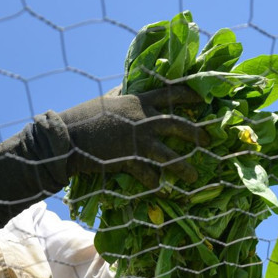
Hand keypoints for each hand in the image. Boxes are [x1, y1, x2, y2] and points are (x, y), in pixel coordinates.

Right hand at [58, 85, 209, 188]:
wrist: (68, 136)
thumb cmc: (85, 116)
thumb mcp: (106, 100)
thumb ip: (121, 94)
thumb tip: (127, 87)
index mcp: (138, 101)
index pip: (170, 93)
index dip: (189, 96)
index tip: (203, 99)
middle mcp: (142, 119)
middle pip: (177, 124)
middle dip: (196, 133)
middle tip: (209, 140)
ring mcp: (137, 140)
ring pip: (168, 154)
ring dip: (184, 167)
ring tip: (195, 176)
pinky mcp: (128, 159)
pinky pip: (147, 174)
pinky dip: (155, 184)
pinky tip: (163, 191)